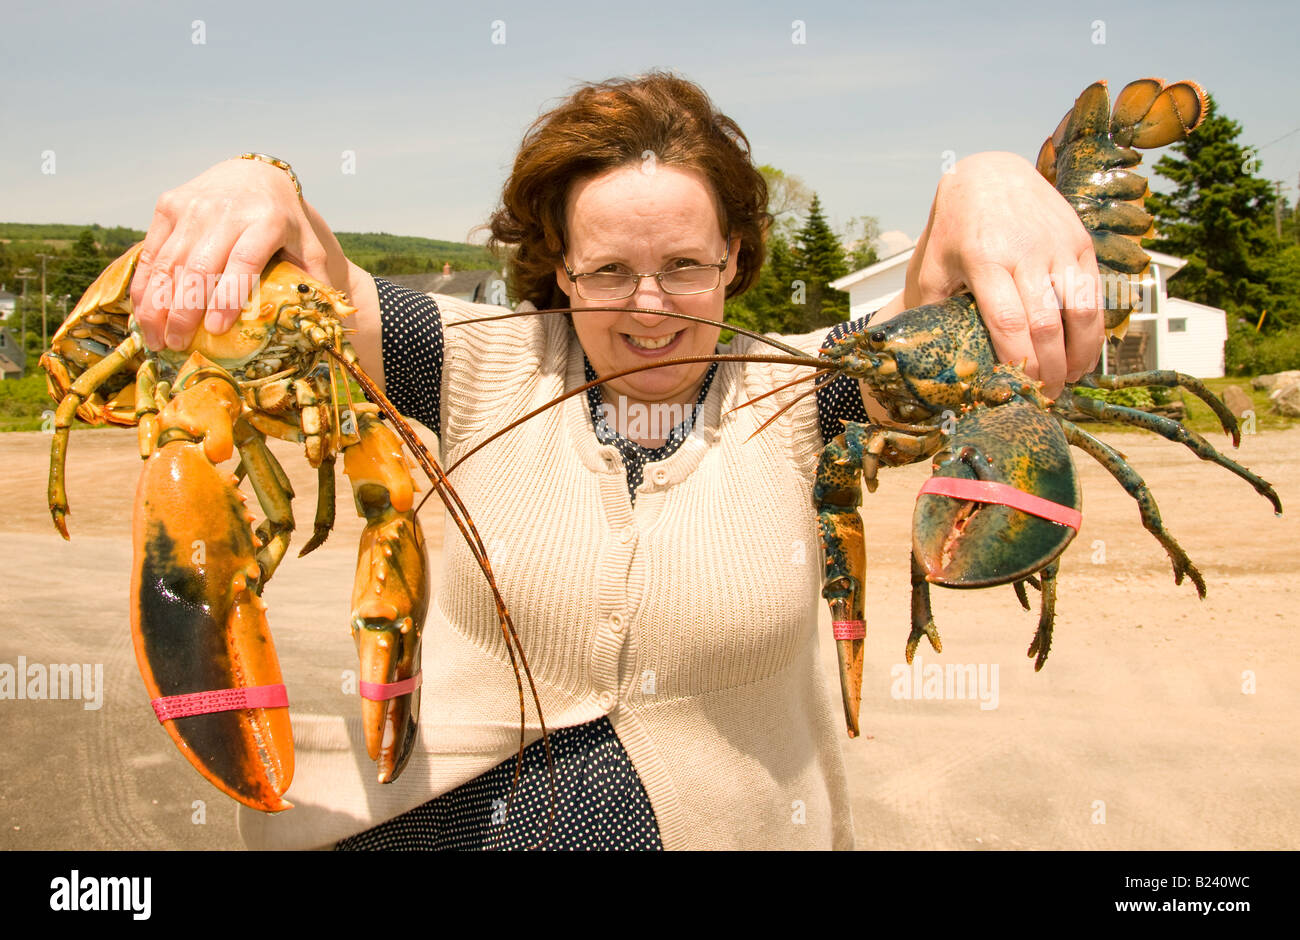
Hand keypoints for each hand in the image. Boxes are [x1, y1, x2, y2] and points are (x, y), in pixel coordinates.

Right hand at [129, 158, 349, 350]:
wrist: (256, 175)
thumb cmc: (285, 223)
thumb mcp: (309, 246)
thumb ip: (314, 281)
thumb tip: (320, 328)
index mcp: (267, 220)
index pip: (244, 261)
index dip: (229, 297)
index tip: (216, 330)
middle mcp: (227, 210)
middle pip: (199, 267)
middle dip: (184, 311)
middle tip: (178, 346)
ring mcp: (193, 205)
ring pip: (169, 261)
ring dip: (156, 305)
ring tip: (158, 340)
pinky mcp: (169, 204)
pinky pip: (151, 251)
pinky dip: (144, 285)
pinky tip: (143, 314)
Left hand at [903, 151, 1102, 397]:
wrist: (990, 173)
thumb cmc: (956, 228)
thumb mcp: (933, 264)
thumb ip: (931, 309)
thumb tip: (924, 359)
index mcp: (984, 258)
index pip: (1007, 322)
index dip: (1017, 362)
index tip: (1017, 391)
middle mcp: (1026, 252)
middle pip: (1045, 324)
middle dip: (1048, 370)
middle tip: (1043, 398)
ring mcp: (1058, 246)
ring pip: (1081, 311)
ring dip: (1078, 355)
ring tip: (1067, 381)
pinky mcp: (1080, 242)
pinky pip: (1095, 294)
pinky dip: (1092, 331)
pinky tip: (1081, 354)